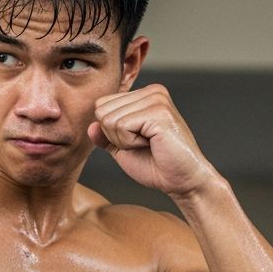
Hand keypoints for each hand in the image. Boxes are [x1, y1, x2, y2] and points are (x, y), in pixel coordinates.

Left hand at [88, 85, 215, 199]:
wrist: (182, 180)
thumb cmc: (156, 165)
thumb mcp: (123, 149)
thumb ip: (106, 137)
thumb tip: (91, 126)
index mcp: (144, 95)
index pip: (102, 105)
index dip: (110, 132)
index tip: (135, 141)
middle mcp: (152, 91)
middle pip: (102, 111)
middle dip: (114, 136)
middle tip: (141, 144)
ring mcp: (156, 99)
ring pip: (109, 119)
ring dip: (123, 141)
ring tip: (147, 144)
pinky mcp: (158, 111)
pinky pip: (121, 126)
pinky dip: (130, 143)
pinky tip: (150, 144)